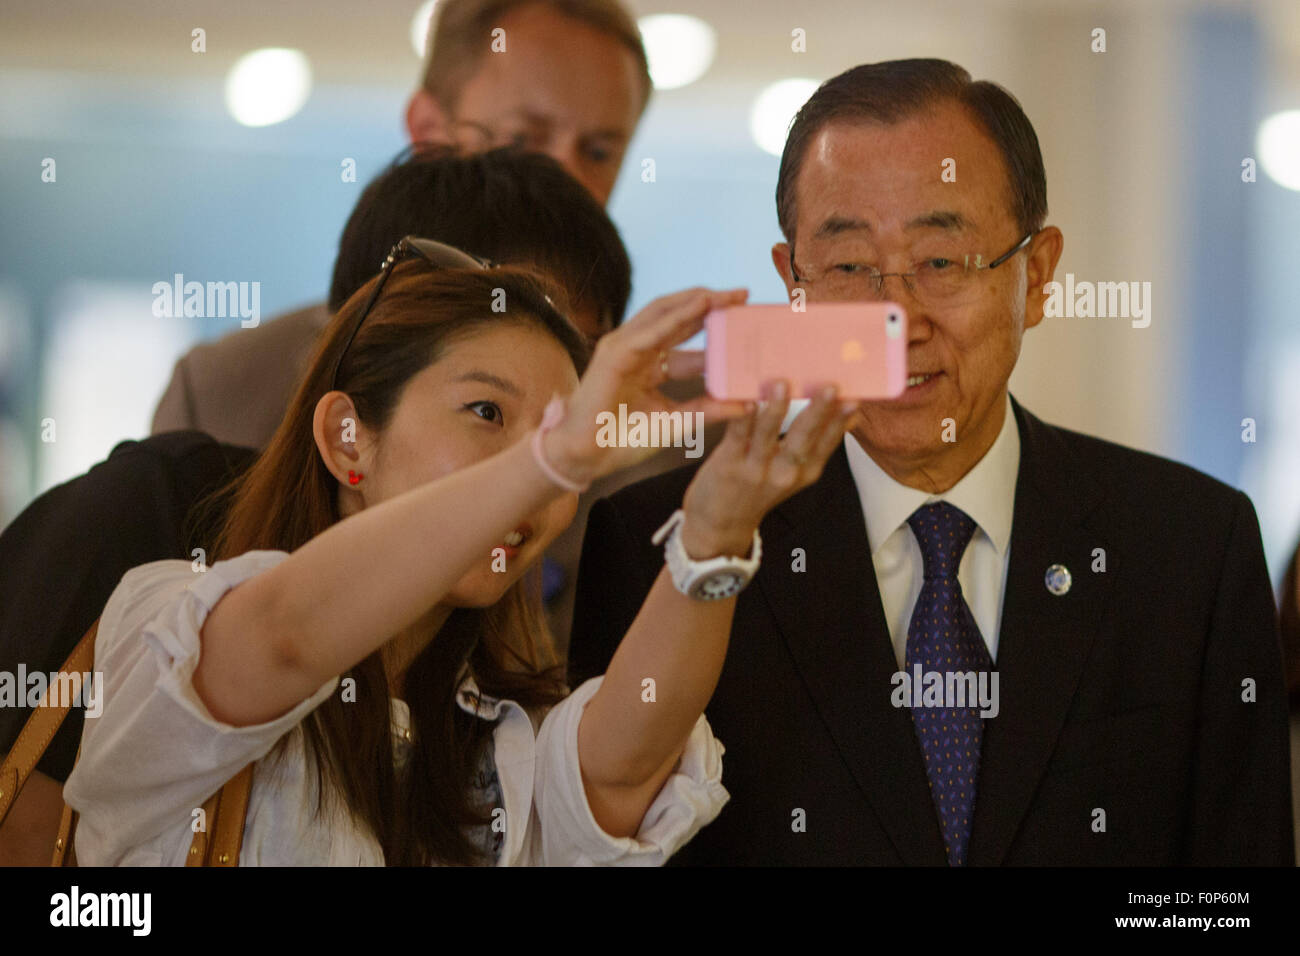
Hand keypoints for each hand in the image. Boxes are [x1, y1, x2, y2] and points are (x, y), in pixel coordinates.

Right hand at [543, 287, 752, 483]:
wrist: (586, 458)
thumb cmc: (623, 441)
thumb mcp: (677, 422)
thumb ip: (708, 410)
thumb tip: (747, 405)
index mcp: (651, 365)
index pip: (686, 338)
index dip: (715, 328)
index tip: (745, 320)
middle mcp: (639, 351)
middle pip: (677, 318)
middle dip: (709, 304)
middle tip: (742, 295)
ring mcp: (624, 349)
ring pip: (662, 315)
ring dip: (693, 303)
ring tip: (723, 295)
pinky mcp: (613, 354)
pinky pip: (647, 332)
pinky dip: (673, 318)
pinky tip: (697, 306)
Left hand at [678, 381, 855, 557]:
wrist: (722, 525)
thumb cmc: (759, 489)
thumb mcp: (797, 472)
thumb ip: (818, 444)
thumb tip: (850, 414)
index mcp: (805, 471)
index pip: (828, 442)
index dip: (841, 422)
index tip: (855, 398)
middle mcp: (785, 471)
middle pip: (805, 438)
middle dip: (819, 412)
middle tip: (831, 388)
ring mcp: (756, 468)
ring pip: (769, 435)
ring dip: (776, 410)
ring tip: (782, 385)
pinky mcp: (728, 464)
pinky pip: (737, 437)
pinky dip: (742, 419)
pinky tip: (746, 402)